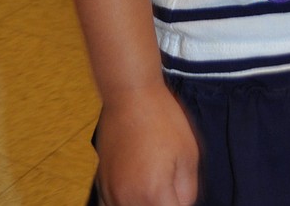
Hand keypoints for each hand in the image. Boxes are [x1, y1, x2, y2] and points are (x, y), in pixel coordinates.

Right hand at [94, 82, 199, 205]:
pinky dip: (124, 203)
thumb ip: (187, 191)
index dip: (180, 203)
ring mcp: (111, 192)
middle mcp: (129, 200)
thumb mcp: (188, 154)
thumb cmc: (162, 119)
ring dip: (144, 204)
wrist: (129, 94)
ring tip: (151, 183)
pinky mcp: (101, 182)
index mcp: (154, 195)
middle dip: (163, 203)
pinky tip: (135, 190)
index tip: (179, 192)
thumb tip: (180, 204)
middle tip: (169, 187)